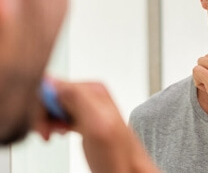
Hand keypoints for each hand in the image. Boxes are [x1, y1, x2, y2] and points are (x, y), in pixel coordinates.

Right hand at [35, 79, 159, 172]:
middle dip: (43, 114)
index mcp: (93, 89)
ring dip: (46, 120)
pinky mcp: (83, 119)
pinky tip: (59, 133)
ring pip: (53, 105)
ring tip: (53, 134)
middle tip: (47, 132)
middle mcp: (91, 95)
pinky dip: (53, 124)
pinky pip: (59, 114)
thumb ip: (77, 98)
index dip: (42, 105)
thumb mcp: (97, 123)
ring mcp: (87, 107)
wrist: (127, 170)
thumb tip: (53, 81)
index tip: (44, 124)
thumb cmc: (118, 154)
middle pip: (52, 94)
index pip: (53, 84)